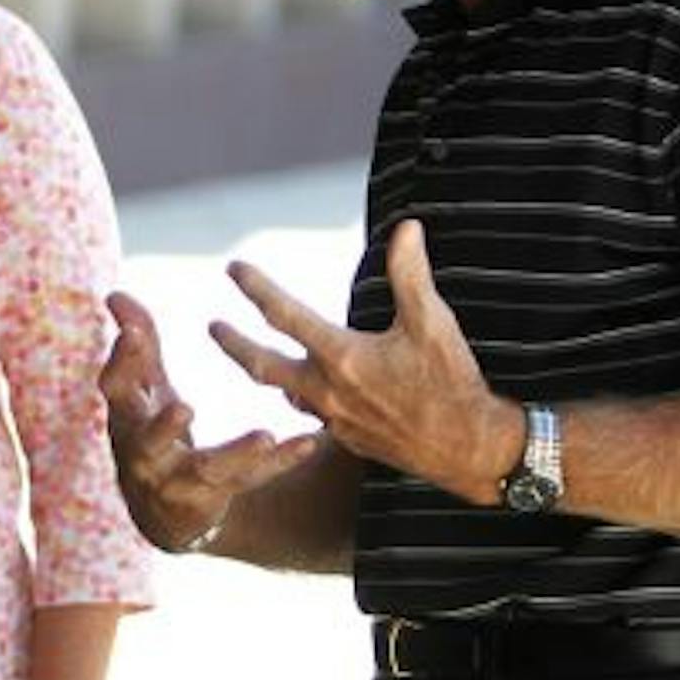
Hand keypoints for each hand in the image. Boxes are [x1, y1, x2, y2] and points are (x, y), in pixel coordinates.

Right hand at [100, 291, 319, 551]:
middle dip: (164, 427)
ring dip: (236, 453)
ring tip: (264, 435)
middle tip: (184, 408)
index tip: (134, 332)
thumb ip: (137, 345)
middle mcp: (145, 454)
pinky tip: (308, 443)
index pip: (117, 389)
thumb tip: (115, 294)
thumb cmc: (151, 432)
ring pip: (208, 468)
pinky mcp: (215, 496)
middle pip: (149, 441)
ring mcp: (179, 481)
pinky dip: (280, 462)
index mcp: (126, 419)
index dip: (122, 361)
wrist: (161, 510)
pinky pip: (250, 479)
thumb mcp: (143, 391)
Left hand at [207, 220, 516, 504]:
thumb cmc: (452, 383)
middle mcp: (328, 390)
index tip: (234, 268)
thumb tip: (406, 229)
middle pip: (262, 365)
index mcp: (342, 357)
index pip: (284, 316)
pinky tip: (304, 391)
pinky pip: (311, 414)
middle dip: (233, 344)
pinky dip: (300, 397)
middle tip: (212, 327)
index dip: (256, 288)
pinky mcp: (347, 439)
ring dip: (263, 372)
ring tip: (252, 357)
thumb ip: (411, 273)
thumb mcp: (433, 322)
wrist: (467, 450)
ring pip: (285, 392)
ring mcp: (334, 420)